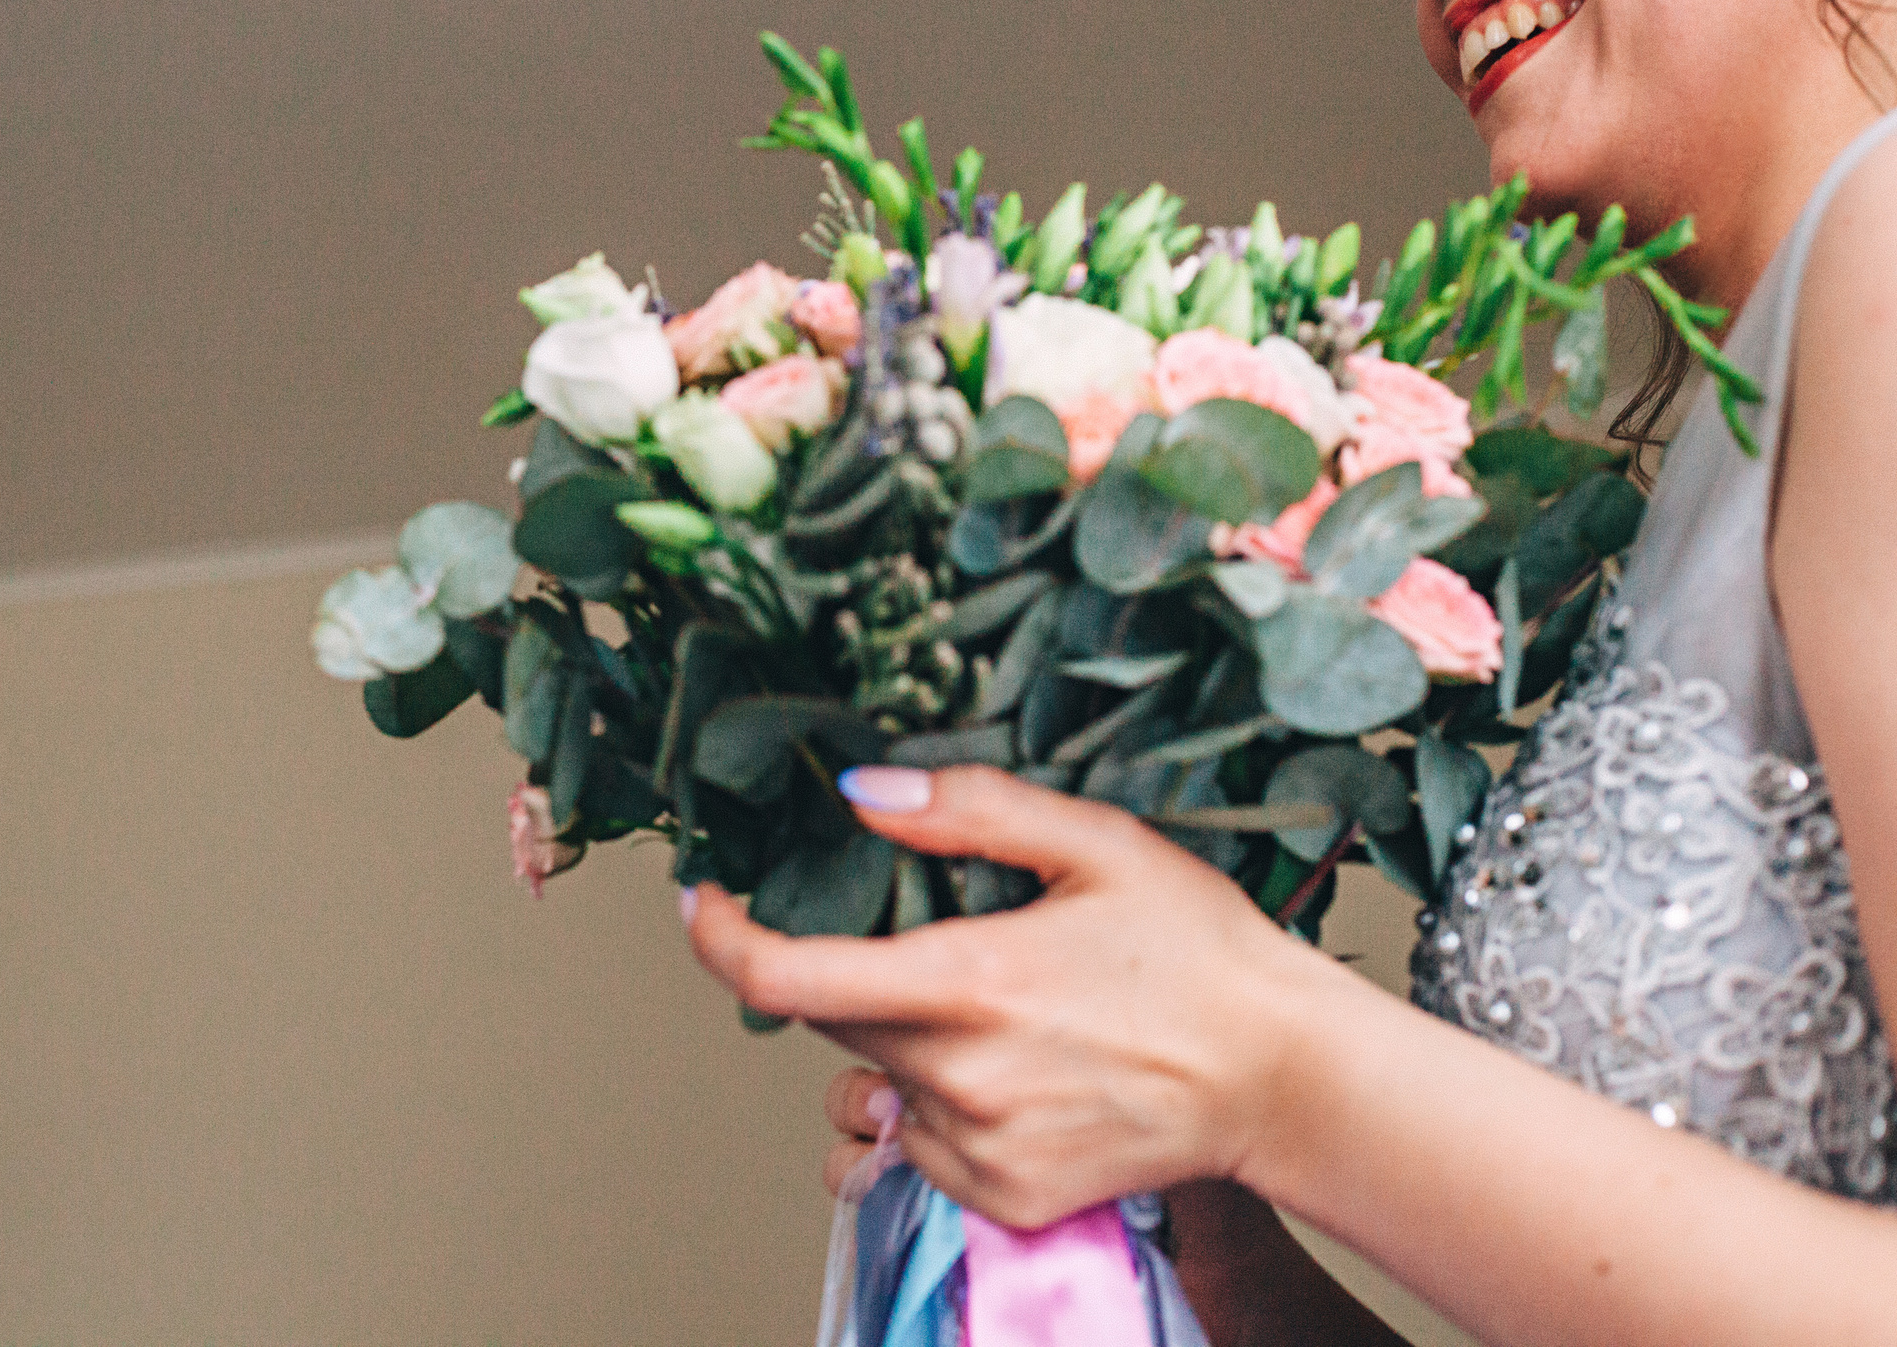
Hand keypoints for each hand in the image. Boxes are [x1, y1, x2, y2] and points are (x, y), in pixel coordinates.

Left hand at [685, 764, 1346, 1228]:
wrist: (1287, 1079)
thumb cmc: (1202, 954)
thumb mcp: (1094, 842)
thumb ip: (968, 810)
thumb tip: (862, 793)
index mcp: (966, 983)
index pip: (783, 978)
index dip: (722, 938)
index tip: (706, 902)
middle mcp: (958, 1079)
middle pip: (829, 1019)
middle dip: (846, 971)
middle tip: (934, 942)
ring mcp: (979, 1150)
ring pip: (874, 1083)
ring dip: (895, 1044)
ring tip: (987, 1016)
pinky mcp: (1004, 1198)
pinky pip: (921, 1146)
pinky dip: (939, 1107)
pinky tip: (1017, 1072)